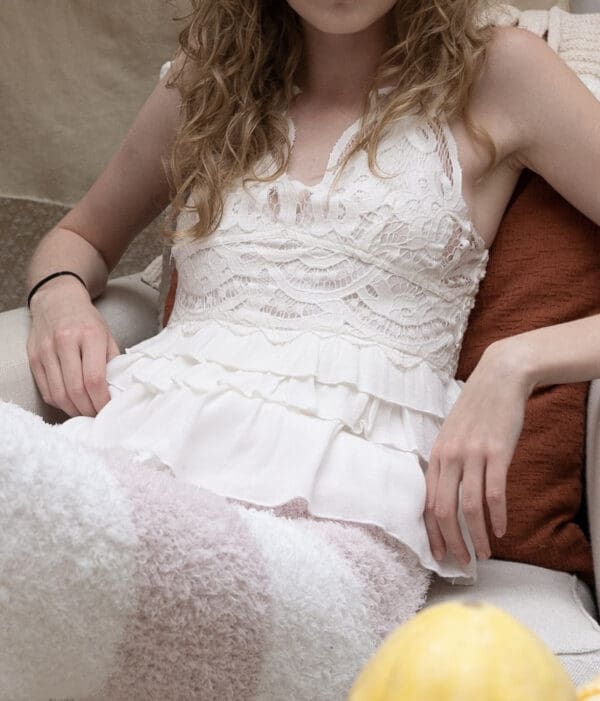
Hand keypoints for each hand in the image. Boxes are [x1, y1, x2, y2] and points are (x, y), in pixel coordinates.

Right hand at [27, 276, 120, 416]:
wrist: (57, 300)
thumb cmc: (87, 321)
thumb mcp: (107, 335)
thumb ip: (113, 361)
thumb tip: (119, 391)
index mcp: (90, 335)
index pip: (94, 378)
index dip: (102, 400)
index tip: (109, 409)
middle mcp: (65, 342)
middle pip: (76, 389)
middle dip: (89, 409)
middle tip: (98, 415)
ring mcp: (46, 350)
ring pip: (59, 393)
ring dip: (74, 410)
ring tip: (85, 412)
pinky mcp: (33, 358)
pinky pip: (46, 390)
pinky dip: (60, 403)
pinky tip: (70, 403)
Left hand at [424, 342, 533, 565]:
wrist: (498, 379)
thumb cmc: (476, 409)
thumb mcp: (452, 433)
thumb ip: (447, 461)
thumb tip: (446, 493)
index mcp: (436, 455)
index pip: (427, 502)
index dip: (432, 532)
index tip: (439, 554)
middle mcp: (450, 457)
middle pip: (444, 510)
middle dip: (451, 542)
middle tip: (462, 562)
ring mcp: (473, 455)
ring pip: (469, 507)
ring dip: (476, 536)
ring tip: (484, 553)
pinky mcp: (497, 452)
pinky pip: (494, 493)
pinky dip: (498, 516)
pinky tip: (502, 530)